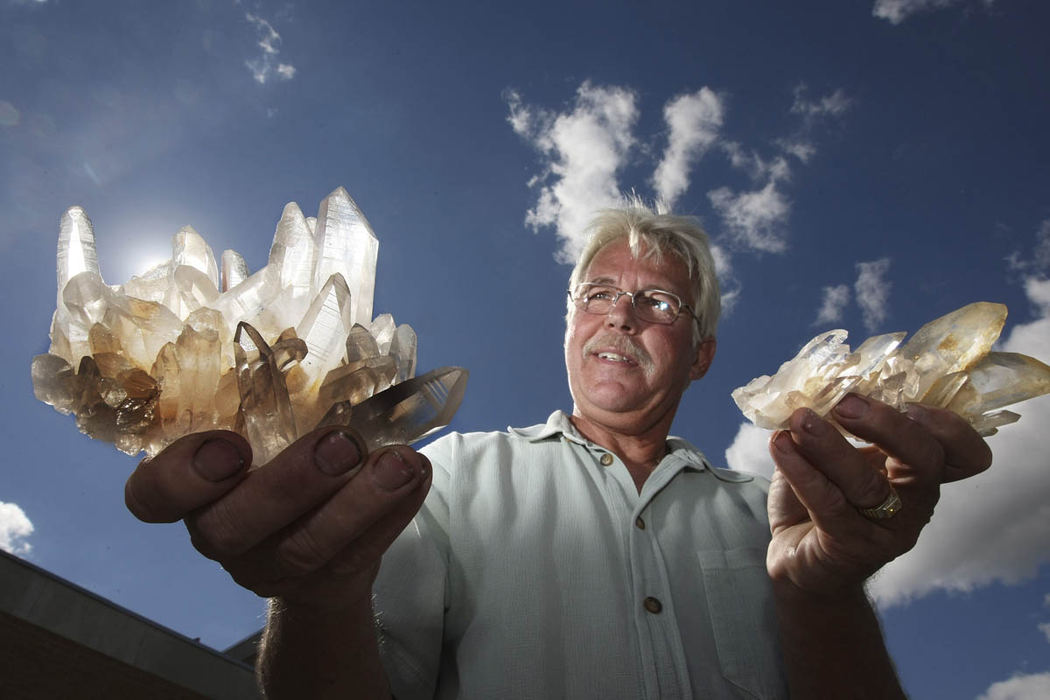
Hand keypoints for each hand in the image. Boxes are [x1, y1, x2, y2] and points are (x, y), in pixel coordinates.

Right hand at [124, 427, 430, 611]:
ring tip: (400, 462)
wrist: (313, 559)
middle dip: (291, 481)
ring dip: (360, 500)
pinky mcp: (327, 582)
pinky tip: (417, 475)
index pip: (155, 496)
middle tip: (341, 442)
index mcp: (193, 493)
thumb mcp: (258, 435)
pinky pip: (361, 553)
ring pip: (308, 545)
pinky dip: (395, 513)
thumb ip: (264, 397)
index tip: (232, 444)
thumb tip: (303, 316)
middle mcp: (222, 535)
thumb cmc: (275, 469)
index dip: (184, 475)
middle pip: (235, 525)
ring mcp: (273, 566)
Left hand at [766, 394, 991, 593]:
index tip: (903, 395)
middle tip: (845, 403)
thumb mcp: (839, 454)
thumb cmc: (822, 499)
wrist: (799, 562)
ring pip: (866, 483)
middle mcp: (914, 502)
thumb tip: (820, 379)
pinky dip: (801, 470)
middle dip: (888, 424)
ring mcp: (887, 529)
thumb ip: (840, 422)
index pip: (962, 451)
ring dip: (830, 445)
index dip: (946, 423)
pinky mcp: (851, 547)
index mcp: (919, 472)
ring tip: (799, 419)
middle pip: (927, 459)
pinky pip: (827, 503)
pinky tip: (780, 445)